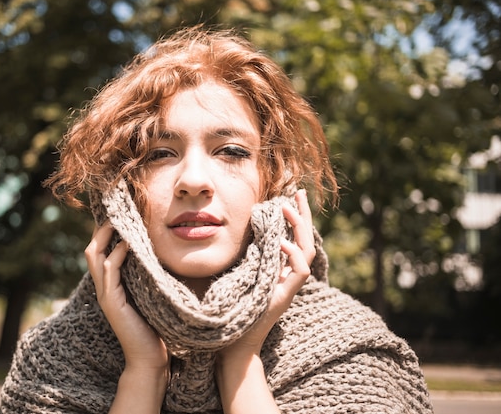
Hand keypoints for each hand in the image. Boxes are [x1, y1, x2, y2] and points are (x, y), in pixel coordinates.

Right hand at [85, 223, 168, 411]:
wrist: (150, 358)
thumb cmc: (155, 326)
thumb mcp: (150, 294)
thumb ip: (148, 275)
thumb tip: (160, 252)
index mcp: (112, 285)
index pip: (102, 251)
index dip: (107, 232)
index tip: (121, 213)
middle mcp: (104, 287)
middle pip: (92, 249)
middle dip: (102, 228)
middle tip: (117, 210)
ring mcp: (106, 295)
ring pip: (95, 256)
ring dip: (108, 236)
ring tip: (121, 219)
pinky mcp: (112, 303)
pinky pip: (110, 271)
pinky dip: (118, 254)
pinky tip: (129, 243)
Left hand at [215, 189, 314, 413]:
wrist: (232, 342)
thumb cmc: (229, 309)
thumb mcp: (234, 274)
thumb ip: (239, 255)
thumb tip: (226, 228)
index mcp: (277, 270)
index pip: (292, 237)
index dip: (293, 217)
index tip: (288, 194)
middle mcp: (286, 276)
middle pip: (305, 240)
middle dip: (302, 214)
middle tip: (297, 191)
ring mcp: (288, 286)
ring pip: (307, 252)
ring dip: (298, 227)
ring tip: (286, 208)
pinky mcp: (284, 296)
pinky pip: (299, 272)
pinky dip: (292, 254)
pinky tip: (279, 240)